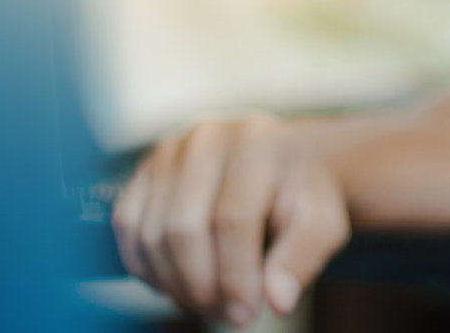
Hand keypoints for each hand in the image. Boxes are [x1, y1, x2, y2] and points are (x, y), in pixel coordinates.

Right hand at [112, 113, 349, 325]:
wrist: (278, 163)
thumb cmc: (301, 197)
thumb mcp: (322, 222)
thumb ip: (304, 257)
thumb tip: (277, 300)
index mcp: (258, 142)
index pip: (233, 219)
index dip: (234, 276)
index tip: (245, 313)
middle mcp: (208, 136)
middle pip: (184, 228)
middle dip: (202, 286)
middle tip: (226, 314)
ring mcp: (170, 149)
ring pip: (151, 233)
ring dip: (174, 283)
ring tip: (208, 302)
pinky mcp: (144, 168)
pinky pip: (127, 226)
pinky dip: (147, 267)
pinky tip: (179, 283)